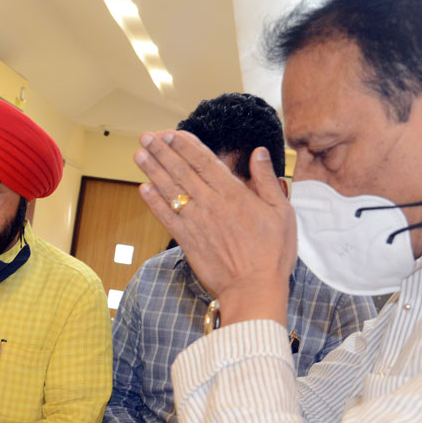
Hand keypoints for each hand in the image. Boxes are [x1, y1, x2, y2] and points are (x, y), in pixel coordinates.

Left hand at [134, 130, 293, 324]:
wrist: (254, 289)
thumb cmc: (273, 253)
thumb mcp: (282, 212)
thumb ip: (267, 180)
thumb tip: (259, 152)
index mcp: (234, 194)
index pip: (204, 161)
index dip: (185, 145)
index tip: (171, 133)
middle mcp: (211, 204)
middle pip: (181, 171)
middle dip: (162, 152)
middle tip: (147, 136)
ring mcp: (196, 222)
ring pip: (170, 190)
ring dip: (152, 171)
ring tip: (139, 154)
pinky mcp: (187, 241)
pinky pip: (166, 217)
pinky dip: (153, 202)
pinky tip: (143, 188)